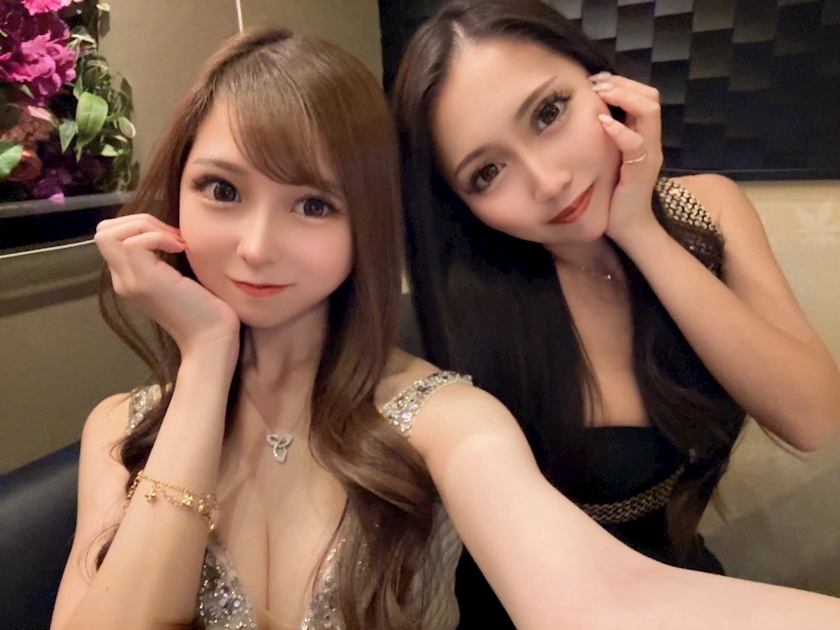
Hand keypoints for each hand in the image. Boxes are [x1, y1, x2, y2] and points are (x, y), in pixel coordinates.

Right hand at [95, 213, 240, 356]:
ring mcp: (131, 282)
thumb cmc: (207, 310)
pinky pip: (133, 242)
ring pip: (110, 233)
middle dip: (139, 221)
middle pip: (103, 231)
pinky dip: (157, 236)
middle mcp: (123, 280)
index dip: (139, 226)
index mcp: (130, 278)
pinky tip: (180, 248)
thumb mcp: (181, 278)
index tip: (172, 238)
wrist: (212, 340)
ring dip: (147, 227)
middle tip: (172, 237)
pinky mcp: (145, 282)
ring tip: (176, 242)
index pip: (111, 236)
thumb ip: (166, 259)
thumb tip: (169, 231)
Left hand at [590, 73, 663, 245]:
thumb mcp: (608, 159)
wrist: (628, 227)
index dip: (622, 83)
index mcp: (644, 137)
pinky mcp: (641, 172)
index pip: (645, 96)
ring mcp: (649, 155)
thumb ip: (604, 140)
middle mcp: (651, 142)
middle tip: (596, 84)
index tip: (596, 81)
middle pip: (651, 97)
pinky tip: (601, 123)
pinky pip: (635, 145)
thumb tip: (580, 118)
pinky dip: (619, 130)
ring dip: (623, 97)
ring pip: (649, 112)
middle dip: (623, 84)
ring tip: (600, 95)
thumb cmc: (614, 195)